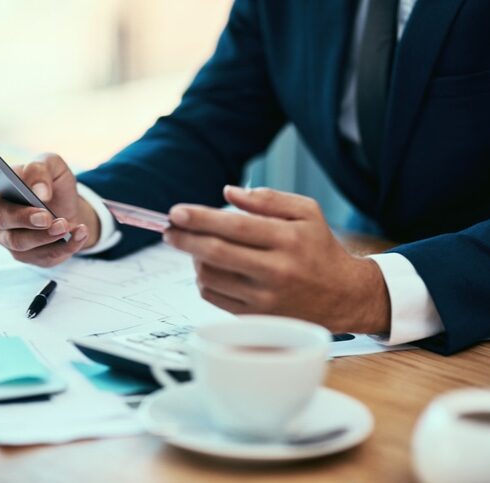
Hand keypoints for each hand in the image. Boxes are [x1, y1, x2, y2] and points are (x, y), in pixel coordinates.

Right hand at [0, 153, 100, 266]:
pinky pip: (44, 256)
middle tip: (45, 216)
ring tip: (66, 225)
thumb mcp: (53, 167)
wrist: (72, 208)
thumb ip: (41, 170)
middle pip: (0, 217)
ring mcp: (9, 237)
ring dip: (45, 235)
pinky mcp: (28, 256)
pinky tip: (80, 232)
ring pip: (19, 242)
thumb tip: (39, 192)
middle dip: (23, 218)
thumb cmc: (53, 185)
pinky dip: (67, 245)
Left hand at [163, 186, 390, 333]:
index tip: (176, 212)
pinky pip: (214, 297)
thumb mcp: (307, 212)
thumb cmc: (321, 249)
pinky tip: (210, 267)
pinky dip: (204, 280)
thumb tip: (228, 192)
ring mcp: (265, 298)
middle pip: (216, 253)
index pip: (234, 227)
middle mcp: (276, 271)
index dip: (200, 218)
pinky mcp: (256, 317)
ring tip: (197, 247)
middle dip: (185, 239)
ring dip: (195, 259)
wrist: (344, 296)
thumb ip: (268, 199)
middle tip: (169, 230)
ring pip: (211, 277)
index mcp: (288, 240)